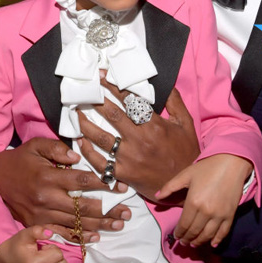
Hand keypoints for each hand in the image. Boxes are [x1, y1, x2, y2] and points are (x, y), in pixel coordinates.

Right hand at [0, 137, 129, 241]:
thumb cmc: (20, 160)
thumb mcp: (36, 145)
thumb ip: (57, 147)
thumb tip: (78, 155)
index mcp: (48, 176)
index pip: (81, 181)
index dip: (103, 184)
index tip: (120, 186)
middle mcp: (46, 197)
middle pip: (83, 206)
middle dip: (108, 209)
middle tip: (127, 211)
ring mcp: (42, 214)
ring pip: (76, 222)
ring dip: (100, 224)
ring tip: (119, 223)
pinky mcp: (38, 225)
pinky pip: (62, 233)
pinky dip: (80, 236)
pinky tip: (96, 236)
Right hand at [0, 226, 66, 262]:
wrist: (5, 258)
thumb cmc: (16, 245)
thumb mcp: (25, 234)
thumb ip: (37, 230)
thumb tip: (50, 233)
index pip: (58, 254)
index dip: (51, 248)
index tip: (41, 248)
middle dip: (55, 256)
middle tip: (43, 254)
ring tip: (44, 260)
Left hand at [78, 81, 199, 200]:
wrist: (184, 186)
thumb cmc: (186, 153)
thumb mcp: (186, 124)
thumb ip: (175, 102)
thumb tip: (166, 83)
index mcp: (154, 125)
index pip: (129, 100)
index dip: (113, 86)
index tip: (101, 76)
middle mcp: (139, 140)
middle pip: (111, 115)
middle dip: (96, 100)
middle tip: (84, 90)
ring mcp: (129, 158)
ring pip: (101, 137)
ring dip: (85, 123)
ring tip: (75, 112)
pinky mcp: (123, 174)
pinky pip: (100, 162)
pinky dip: (88, 151)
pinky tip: (80, 141)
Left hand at [156, 154, 252, 247]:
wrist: (231, 163)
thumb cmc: (207, 167)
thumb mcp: (186, 174)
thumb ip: (170, 187)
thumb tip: (157, 196)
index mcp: (193, 202)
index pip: (184, 224)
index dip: (179, 232)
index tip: (176, 236)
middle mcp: (206, 211)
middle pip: (194, 231)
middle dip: (187, 239)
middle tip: (183, 242)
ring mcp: (219, 214)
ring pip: (207, 235)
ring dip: (199, 242)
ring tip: (194, 244)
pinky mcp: (230, 215)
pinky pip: (223, 232)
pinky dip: (217, 240)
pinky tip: (212, 243)